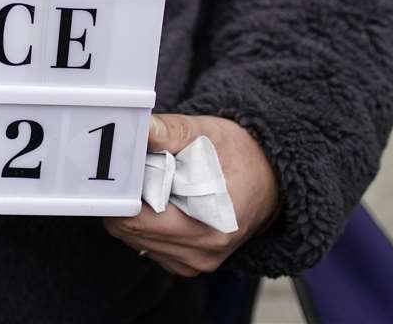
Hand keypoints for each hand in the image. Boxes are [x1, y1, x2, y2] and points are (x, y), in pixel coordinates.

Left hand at [102, 113, 279, 275]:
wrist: (271, 180)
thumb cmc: (242, 156)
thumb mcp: (208, 134)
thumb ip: (172, 131)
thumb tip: (142, 128)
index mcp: (211, 226)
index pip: (139, 220)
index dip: (123, 193)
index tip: (121, 171)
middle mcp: (203, 252)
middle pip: (132, 231)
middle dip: (128, 201)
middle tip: (137, 172)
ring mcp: (196, 261)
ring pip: (136, 241)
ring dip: (135, 213)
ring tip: (153, 185)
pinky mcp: (188, 263)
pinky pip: (148, 246)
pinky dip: (146, 224)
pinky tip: (160, 201)